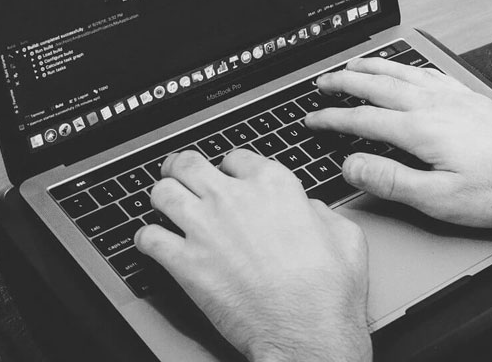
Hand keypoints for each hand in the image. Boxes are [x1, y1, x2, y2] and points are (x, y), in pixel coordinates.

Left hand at [135, 150, 372, 361]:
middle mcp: (234, 198)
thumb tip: (307, 209)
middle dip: (182, 169)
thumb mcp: (344, 234)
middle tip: (181, 176)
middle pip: (189, 164)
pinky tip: (154, 244)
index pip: (236, 158)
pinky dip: (146, 239)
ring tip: (165, 206)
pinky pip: (147, 238)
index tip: (229, 179)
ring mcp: (205, 228)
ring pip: (162, 192)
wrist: (308, 332)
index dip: (231, 169)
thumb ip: (318, 210)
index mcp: (274, 185)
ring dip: (162, 197)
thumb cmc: (329, 291)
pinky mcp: (185, 263)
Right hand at [306, 57, 491, 227]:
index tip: (311, 119)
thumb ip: (393, 181)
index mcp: (422, 129)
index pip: (363, 118)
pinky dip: (405, 67)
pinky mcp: (469, 98)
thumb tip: (353, 165)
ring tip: (353, 65)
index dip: (333, 119)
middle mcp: (435, 105)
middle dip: (345, 82)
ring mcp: (454, 97)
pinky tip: (404, 71)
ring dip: (372, 68)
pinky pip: (427, 73)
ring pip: (402, 73)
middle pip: (378, 85)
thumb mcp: (441, 200)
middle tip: (321, 83)